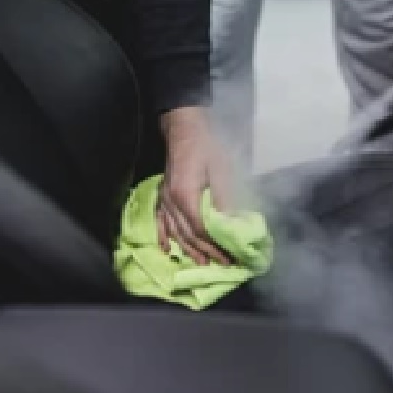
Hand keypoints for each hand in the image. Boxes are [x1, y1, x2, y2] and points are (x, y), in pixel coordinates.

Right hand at [157, 106, 232, 264]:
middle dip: (206, 251)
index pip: (201, 229)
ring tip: (202, 262)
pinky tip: (167, 249)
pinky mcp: (162, 195)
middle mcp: (171, 201)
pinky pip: (160, 221)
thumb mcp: (221, 170)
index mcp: (186, 195)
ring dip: (188, 249)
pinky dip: (164, 236)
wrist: (185, 128)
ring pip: (175, 232)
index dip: (215, 245)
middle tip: (222, 264)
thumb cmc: (206, 146)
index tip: (230, 256)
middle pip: (188, 234)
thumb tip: (233, 225)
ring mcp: (164, 199)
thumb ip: (224, 199)